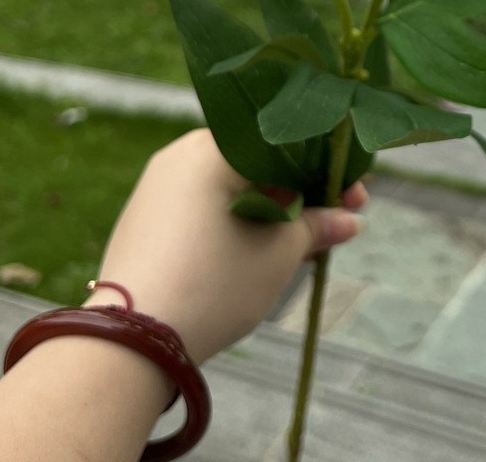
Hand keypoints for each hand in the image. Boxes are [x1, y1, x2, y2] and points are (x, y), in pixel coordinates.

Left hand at [86, 129, 366, 363]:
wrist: (130, 342)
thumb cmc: (214, 284)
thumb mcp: (278, 255)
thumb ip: (316, 226)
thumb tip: (349, 221)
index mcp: (214, 147)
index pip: (286, 143)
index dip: (328, 170)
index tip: (356, 196)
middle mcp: (182, 154)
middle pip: (260, 163)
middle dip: (303, 192)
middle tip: (338, 220)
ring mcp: (158, 185)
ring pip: (234, 185)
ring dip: (274, 208)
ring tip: (305, 243)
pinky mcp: (146, 217)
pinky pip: (206, 205)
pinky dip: (240, 219)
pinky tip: (263, 249)